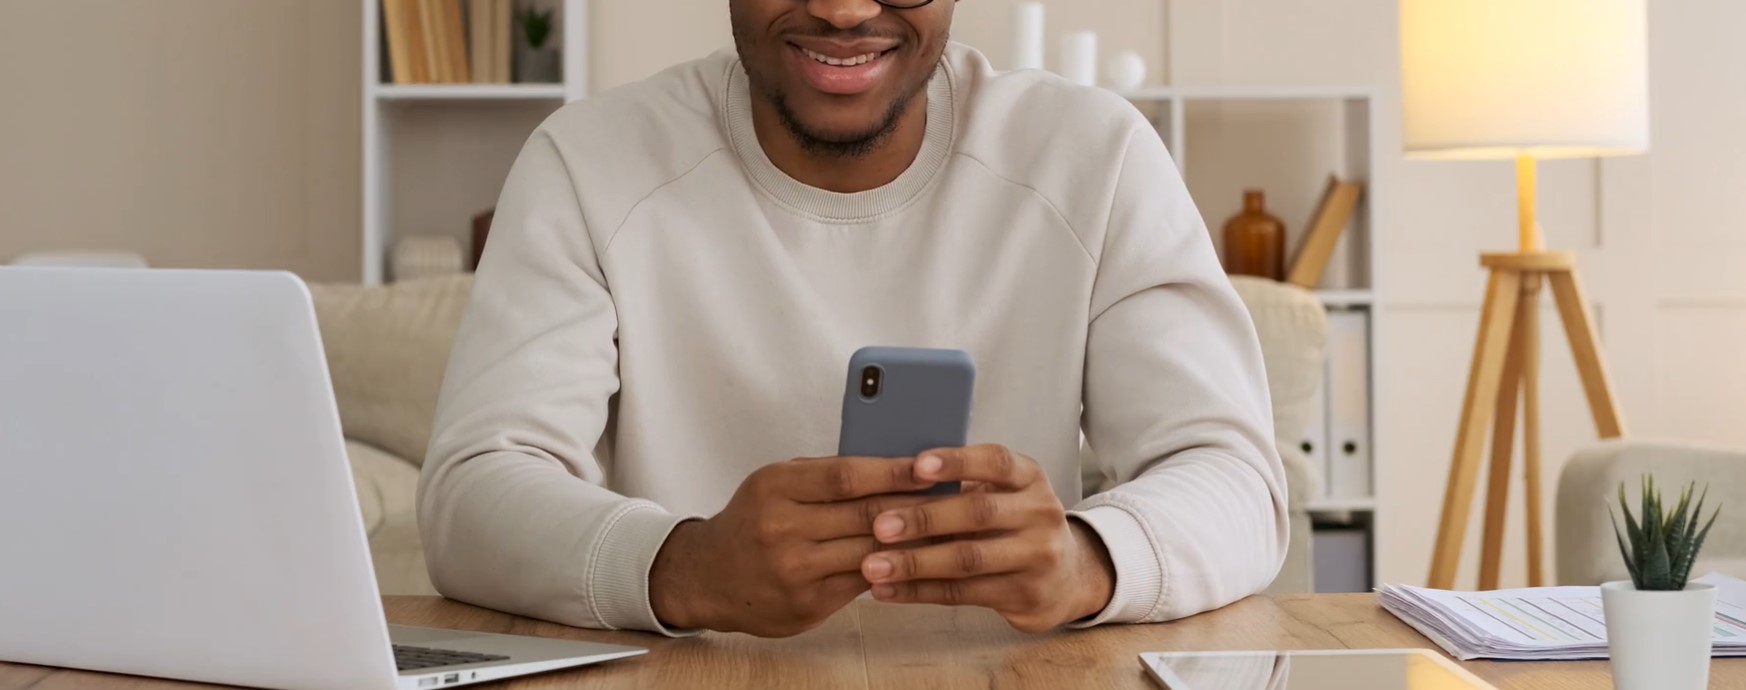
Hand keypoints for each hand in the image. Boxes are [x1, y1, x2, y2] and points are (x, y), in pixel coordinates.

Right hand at [649, 456, 937, 636]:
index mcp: (775, 486)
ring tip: (949, 527)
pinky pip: (863, 582)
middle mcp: (781, 528)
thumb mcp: (776, 483)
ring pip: (870, 550)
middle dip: (915, 504)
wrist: (707, 576)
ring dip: (914, 540)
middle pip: (865, 514)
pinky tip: (920, 557)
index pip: (847, 475)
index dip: (894, 470)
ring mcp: (793, 570)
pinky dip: (894, 567)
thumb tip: (895, 461)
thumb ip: (826, 476)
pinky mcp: (806, 604)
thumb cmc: (753, 519)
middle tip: (956, 495)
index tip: (932, 465)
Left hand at [858, 445, 1116, 632]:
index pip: (996, 461)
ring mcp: (1036, 557)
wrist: (1066, 577)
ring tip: (873, 565)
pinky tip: (887, 590)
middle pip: (978, 513)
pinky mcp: (1024, 595)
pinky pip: (963, 594)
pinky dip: (919, 591)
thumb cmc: (1014, 524)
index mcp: (1029, 477)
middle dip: (924, 518)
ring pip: (967, 559)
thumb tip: (891, 474)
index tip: (916, 465)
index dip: (956, 462)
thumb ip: (962, 484)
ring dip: (915, 563)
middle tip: (878, 524)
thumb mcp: (1003, 493)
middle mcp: (1040, 513)